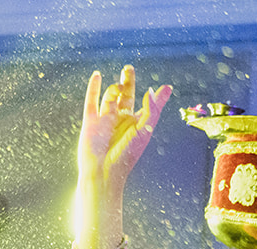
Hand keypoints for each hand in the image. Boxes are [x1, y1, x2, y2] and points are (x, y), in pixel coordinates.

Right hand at [76, 65, 171, 248]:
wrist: (103, 171)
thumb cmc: (127, 154)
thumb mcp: (145, 129)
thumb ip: (151, 108)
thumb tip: (149, 89)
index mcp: (136, 125)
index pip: (147, 107)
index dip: (156, 97)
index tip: (166, 87)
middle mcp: (121, 121)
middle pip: (126, 97)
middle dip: (128, 83)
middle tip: (129, 69)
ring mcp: (105, 120)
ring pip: (110, 97)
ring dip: (115, 88)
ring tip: (119, 86)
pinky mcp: (91, 121)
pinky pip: (92, 100)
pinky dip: (94, 88)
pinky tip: (98, 75)